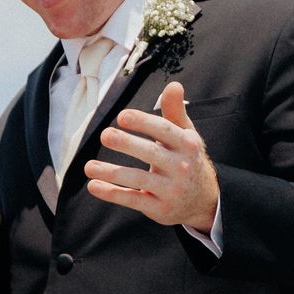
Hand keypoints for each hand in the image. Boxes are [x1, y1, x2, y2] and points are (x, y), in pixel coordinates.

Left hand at [87, 82, 219, 232]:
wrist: (205, 200)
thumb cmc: (188, 159)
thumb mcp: (186, 136)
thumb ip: (175, 112)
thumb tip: (174, 84)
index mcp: (187, 144)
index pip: (165, 130)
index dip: (144, 122)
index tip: (122, 116)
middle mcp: (182, 167)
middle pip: (152, 154)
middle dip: (128, 144)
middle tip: (105, 135)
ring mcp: (171, 189)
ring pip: (138, 179)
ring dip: (112, 172)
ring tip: (89, 166)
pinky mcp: (159, 208)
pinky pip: (133, 200)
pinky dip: (112, 194)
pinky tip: (93, 185)